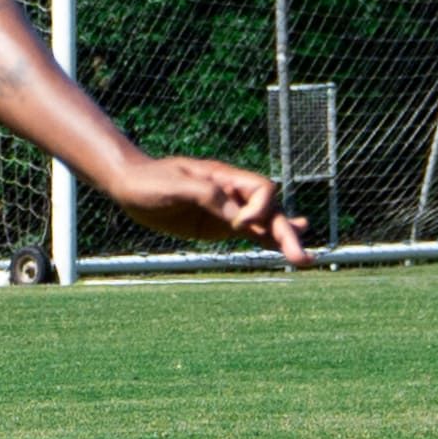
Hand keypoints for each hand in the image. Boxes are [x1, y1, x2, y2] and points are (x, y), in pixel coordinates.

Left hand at [108, 154, 312, 266]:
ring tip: (307, 260)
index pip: (262, 189)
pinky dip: (269, 242)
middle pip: (271, 211)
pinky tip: (286, 251)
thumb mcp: (175, 186)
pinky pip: (251, 234)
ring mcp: (228, 211)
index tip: (237, 224)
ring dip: (286, 240)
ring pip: (266, 224)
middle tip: (303, 258)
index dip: (259, 209)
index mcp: (225, 177)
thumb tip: (235, 215)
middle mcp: (232, 193)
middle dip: (287, 233)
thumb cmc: (150, 181)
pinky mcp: (220, 227)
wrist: (130, 186)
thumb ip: (206, 196)